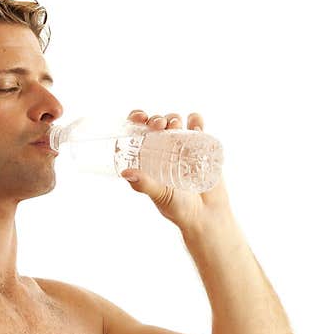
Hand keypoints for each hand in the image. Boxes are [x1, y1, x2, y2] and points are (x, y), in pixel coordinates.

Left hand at [121, 110, 229, 231]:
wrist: (207, 216)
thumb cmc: (179, 209)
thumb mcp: (160, 195)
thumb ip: (145, 184)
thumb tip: (126, 173)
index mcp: (148, 158)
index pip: (138, 133)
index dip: (135, 120)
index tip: (139, 117)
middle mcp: (163, 150)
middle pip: (157, 124)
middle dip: (156, 119)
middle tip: (159, 125)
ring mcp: (182, 147)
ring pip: (176, 123)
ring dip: (173, 118)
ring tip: (176, 125)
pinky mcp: (201, 147)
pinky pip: (198, 127)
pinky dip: (196, 120)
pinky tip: (195, 123)